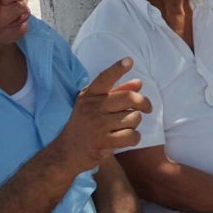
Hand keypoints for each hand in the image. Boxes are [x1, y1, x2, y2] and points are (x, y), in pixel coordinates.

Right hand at [55, 58, 152, 172]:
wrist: (66, 151)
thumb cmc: (86, 124)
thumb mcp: (95, 105)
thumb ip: (116, 93)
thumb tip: (138, 83)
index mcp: (90, 95)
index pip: (104, 78)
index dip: (117, 69)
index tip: (129, 60)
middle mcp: (92, 108)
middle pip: (129, 98)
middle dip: (144, 103)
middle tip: (147, 108)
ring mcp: (96, 126)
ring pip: (133, 118)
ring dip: (134, 124)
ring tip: (124, 127)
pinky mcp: (101, 143)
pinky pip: (131, 136)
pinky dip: (134, 138)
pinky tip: (126, 139)